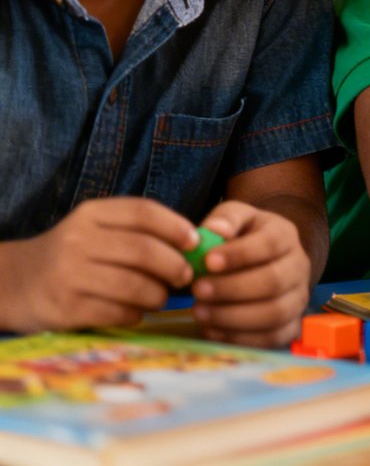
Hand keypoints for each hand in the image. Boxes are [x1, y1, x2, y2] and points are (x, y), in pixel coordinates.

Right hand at [0, 198, 194, 331]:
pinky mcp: (65, 308)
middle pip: (143, 250)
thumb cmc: (73, 254)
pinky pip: (116, 312)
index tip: (194, 242)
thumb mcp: (96, 229)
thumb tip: (195, 245)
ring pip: (133, 285)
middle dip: (174, 266)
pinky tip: (136, 312)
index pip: (143, 212)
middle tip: (186, 276)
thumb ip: (138, 231)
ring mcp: (69, 275)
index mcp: (91, 215)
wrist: (14, 282)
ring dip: (158, 294)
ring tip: (161, 297)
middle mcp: (78, 241)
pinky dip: (135, 314)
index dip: (176, 227)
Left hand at [190, 201, 310, 347]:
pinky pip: (272, 338)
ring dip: (232, 316)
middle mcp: (299, 266)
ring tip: (199, 311)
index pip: (270, 244)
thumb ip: (225, 219)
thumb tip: (213, 230)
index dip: (239, 255)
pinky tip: (212, 329)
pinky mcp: (292, 325)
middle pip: (274, 281)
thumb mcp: (235, 218)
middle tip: (197, 290)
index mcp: (285, 235)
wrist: (263, 261)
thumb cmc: (242, 238)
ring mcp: (299, 297)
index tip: (207, 262)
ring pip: (274, 313)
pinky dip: (240, 337)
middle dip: (232, 289)